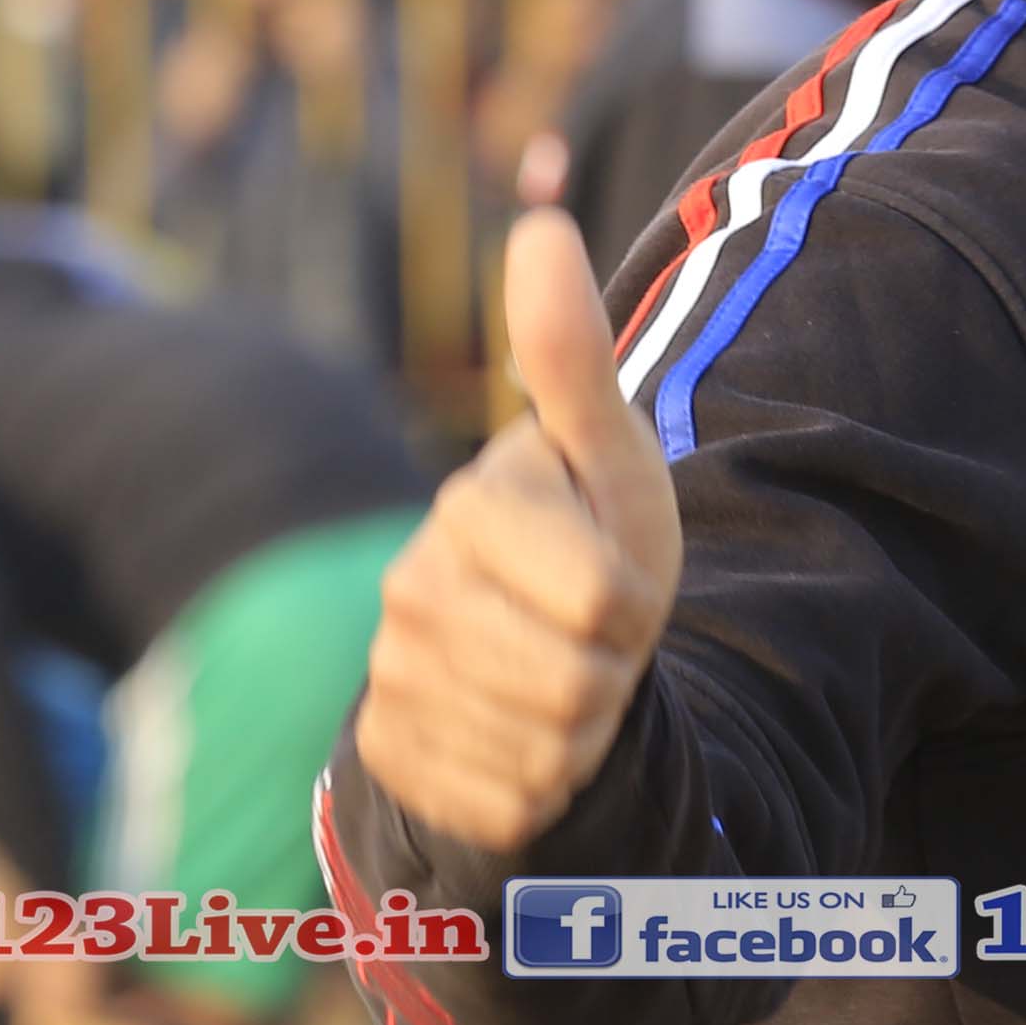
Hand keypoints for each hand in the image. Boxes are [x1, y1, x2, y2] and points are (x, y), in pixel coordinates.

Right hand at [355, 199, 681, 849]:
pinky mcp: (390, 752)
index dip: (635, 602)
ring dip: (579, 730)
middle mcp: (410, 587)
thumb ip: (572, 357)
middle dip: (611, 671)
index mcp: (471, 504)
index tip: (612, 579)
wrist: (532, 649)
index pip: (604, 598)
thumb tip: (539, 222)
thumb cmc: (590, 538)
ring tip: (560, 678)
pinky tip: (522, 737)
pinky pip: (503, 802)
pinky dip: (536, 784)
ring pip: (541, 750)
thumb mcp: (613, 455)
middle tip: (590, 638)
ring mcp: (391, 675)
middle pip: (575, 682)